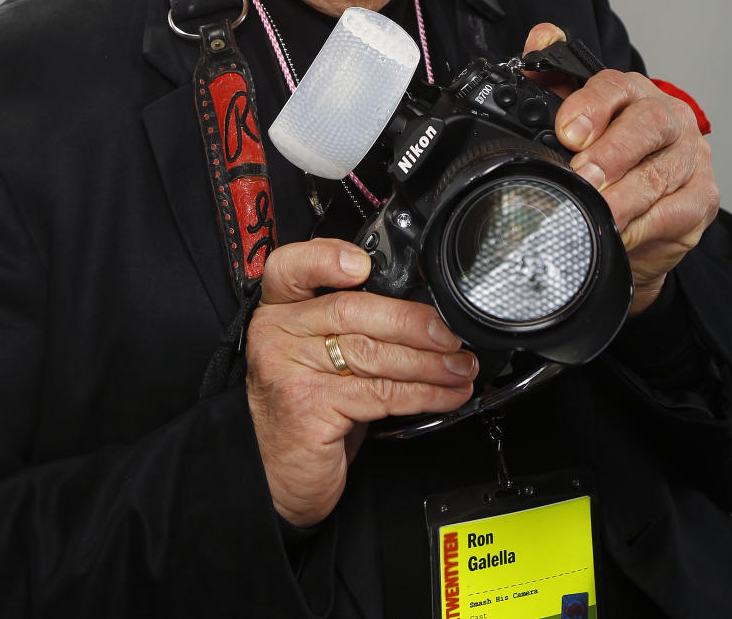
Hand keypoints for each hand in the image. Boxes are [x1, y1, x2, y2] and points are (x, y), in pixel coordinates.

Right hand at [245, 238, 477, 526]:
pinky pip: (379, 394)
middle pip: (349, 310)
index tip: (363, 264)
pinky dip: (422, 394)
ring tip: (460, 367)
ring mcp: (290, 370)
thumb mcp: (316, 357)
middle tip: (449, 334)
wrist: (271, 473)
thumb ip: (350, 328)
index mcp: (280, 310)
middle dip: (410, 322)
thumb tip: (422, 315)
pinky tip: (446, 394)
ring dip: (428, 362)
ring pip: (371, 353)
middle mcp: (277, 334)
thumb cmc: (303, 408)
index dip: (326, 258)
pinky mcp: (310, 408)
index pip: (291, 267)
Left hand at [523, 24, 720, 313]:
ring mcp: (689, 157)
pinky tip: (623, 233)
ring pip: (662, 173)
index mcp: (632, 92)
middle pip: (649, 125)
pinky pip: (678, 211)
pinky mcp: (703, 197)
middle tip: (583, 176)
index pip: (616, 87)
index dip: (592, 106)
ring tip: (598, 212)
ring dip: (626, 196)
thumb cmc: (600, 150)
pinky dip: (646, 226)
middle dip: (613, 153)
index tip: (568, 131)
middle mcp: (668, 117)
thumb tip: (541, 36)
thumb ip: (552, 75)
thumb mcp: (569, 111)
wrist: (636, 198)